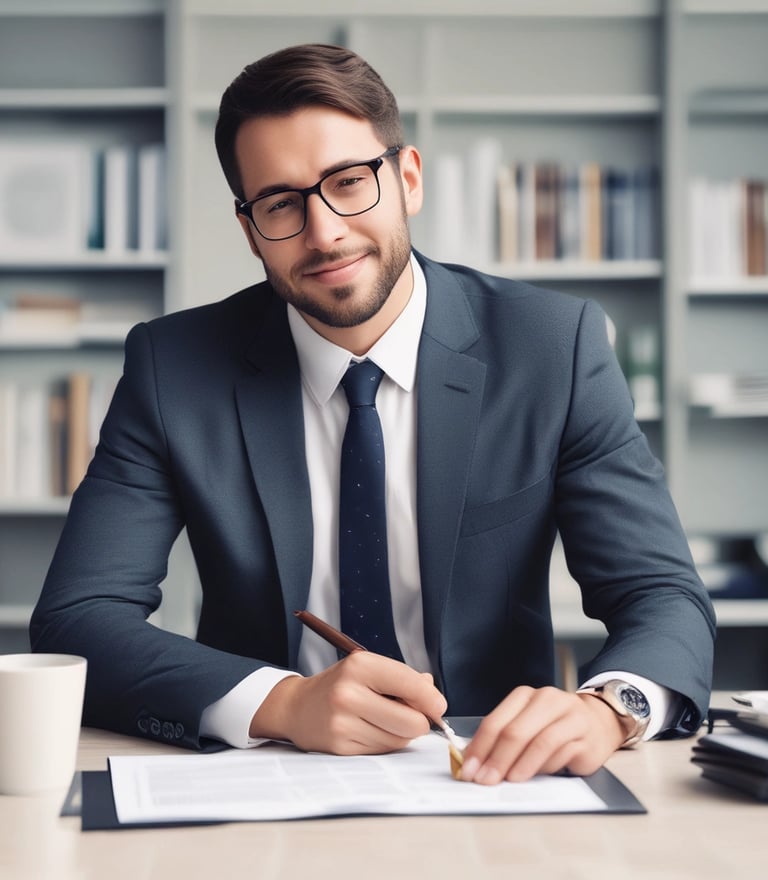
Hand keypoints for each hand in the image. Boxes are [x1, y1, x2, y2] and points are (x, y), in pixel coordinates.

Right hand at [249, 651, 446, 754]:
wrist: (298, 707)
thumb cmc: (342, 685)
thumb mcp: (369, 669)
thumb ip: (404, 679)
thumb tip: (433, 694)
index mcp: (360, 665)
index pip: (411, 685)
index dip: (433, 699)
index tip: (438, 706)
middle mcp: (349, 692)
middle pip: (412, 721)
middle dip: (420, 721)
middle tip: (412, 714)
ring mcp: (343, 722)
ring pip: (400, 739)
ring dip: (402, 733)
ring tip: (385, 720)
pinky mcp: (340, 746)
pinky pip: (383, 751)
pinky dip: (385, 742)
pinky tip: (370, 730)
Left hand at [460, 685, 626, 784]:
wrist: (598, 722)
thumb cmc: (554, 726)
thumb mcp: (526, 725)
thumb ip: (502, 739)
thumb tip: (474, 763)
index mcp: (524, 696)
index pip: (495, 721)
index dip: (479, 747)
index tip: (468, 770)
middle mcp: (546, 700)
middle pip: (515, 731)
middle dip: (496, 759)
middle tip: (485, 780)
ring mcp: (568, 716)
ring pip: (540, 741)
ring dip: (520, 765)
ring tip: (508, 781)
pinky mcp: (585, 736)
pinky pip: (561, 753)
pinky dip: (545, 767)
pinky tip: (535, 776)